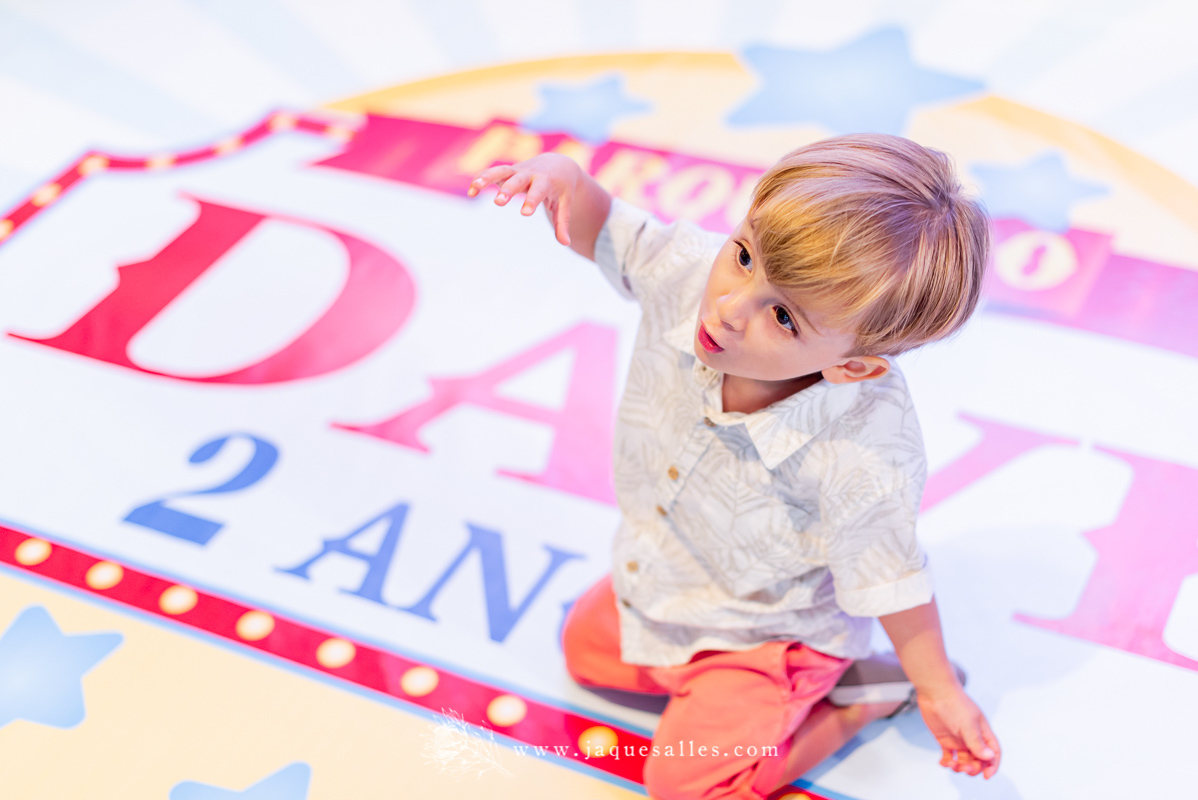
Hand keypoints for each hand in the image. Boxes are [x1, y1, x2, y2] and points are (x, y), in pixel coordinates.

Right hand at [467, 153, 583, 245]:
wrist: (557, 164)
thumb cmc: (561, 188)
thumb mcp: (564, 204)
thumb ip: (563, 223)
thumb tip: (566, 243)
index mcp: (546, 182)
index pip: (538, 191)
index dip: (531, 201)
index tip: (525, 213)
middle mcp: (530, 174)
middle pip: (517, 180)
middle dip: (508, 190)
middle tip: (498, 202)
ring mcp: (517, 171)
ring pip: (501, 170)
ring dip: (487, 177)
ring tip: (475, 187)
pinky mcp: (508, 172)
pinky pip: (492, 173)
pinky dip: (481, 179)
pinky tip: (471, 193)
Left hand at [917, 686, 1000, 778]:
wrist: (934, 691)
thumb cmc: (954, 703)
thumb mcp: (968, 724)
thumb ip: (976, 742)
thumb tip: (989, 757)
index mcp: (982, 732)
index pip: (993, 752)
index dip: (992, 765)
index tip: (986, 776)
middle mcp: (972, 737)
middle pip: (978, 760)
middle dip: (974, 768)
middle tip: (965, 768)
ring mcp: (958, 739)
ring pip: (964, 760)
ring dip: (960, 767)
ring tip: (952, 765)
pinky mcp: (944, 739)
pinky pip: (948, 756)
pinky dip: (947, 763)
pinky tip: (944, 763)